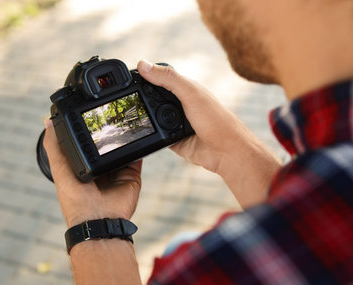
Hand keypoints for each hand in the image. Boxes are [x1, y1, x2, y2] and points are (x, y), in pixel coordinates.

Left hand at [43, 119, 141, 226]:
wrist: (99, 220)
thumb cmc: (76, 201)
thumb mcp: (60, 169)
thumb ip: (54, 147)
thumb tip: (48, 121)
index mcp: (82, 167)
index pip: (85, 144)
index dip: (87, 130)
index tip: (89, 116)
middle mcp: (100, 169)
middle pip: (105, 146)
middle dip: (108, 133)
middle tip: (109, 116)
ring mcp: (117, 172)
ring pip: (121, 150)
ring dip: (124, 139)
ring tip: (123, 124)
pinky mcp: (131, 176)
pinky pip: (136, 158)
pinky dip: (138, 148)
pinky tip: (136, 137)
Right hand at [138, 60, 280, 207]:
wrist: (226, 152)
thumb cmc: (216, 120)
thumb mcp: (190, 93)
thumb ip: (168, 78)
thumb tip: (144, 64)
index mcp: (186, 89)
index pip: (161, 78)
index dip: (146, 76)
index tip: (129, 78)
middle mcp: (180, 104)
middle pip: (154, 98)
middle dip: (142, 99)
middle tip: (126, 99)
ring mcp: (176, 122)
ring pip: (153, 117)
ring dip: (146, 117)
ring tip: (132, 116)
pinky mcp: (173, 139)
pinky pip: (156, 134)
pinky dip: (150, 133)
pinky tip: (143, 131)